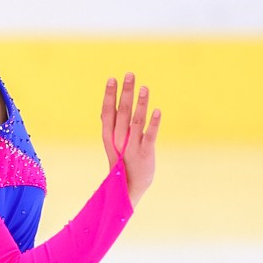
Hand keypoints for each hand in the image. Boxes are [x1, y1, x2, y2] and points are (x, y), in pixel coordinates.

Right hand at [101, 73, 160, 204]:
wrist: (128, 189)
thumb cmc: (121, 162)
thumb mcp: (112, 144)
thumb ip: (110, 126)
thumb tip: (104, 107)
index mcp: (109, 136)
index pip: (107, 112)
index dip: (109, 95)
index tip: (112, 78)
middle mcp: (118, 140)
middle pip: (121, 112)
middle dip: (125, 92)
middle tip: (129, 74)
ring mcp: (132, 147)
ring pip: (136, 121)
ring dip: (140, 103)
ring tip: (144, 87)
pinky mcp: (145, 154)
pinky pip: (150, 136)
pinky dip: (154, 123)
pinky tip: (158, 110)